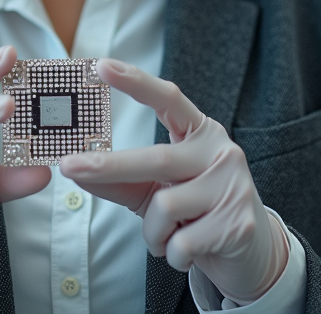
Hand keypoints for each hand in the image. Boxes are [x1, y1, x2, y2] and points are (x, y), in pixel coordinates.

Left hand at [59, 59, 287, 304]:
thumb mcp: (156, 189)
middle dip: (109, 166)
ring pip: (165, 207)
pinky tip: (186, 251)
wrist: (251, 253)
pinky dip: (172, 253)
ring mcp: (234, 187)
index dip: (137, 82)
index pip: (170, 99)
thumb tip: (74, 169)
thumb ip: (120, 178)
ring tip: (168, 236)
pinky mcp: (238, 224)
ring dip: (153, 232)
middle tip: (68, 166)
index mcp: (200, 134)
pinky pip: (181, 242)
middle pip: (156, 157)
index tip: (102, 66)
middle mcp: (221, 152)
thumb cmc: (196, 211)